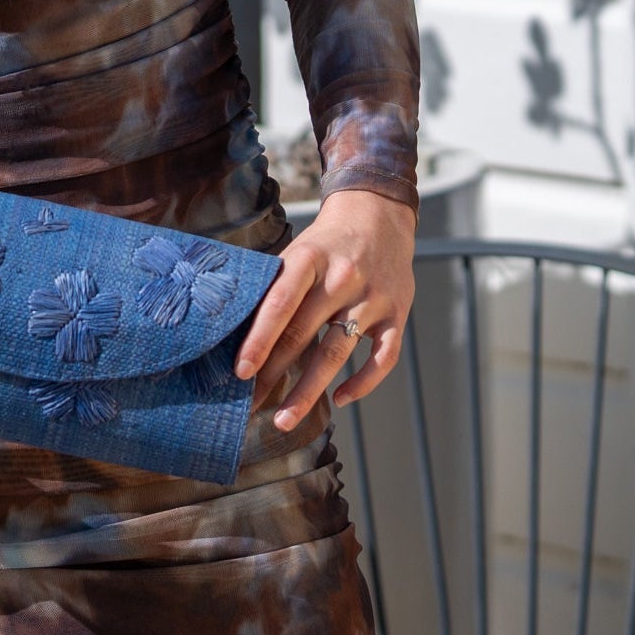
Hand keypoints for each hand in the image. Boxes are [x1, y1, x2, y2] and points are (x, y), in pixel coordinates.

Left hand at [235, 187, 416, 431]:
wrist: (379, 215)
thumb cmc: (325, 243)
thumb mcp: (297, 251)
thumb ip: (275, 287)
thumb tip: (236, 332)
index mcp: (309, 258)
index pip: (279, 304)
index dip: (258, 340)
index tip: (240, 371)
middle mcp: (342, 278)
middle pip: (303, 334)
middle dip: (273, 374)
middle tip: (248, 404)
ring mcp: (372, 298)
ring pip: (337, 353)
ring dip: (308, 391)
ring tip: (284, 419)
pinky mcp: (397, 314)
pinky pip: (382, 358)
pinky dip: (362, 384)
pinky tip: (339, 399)